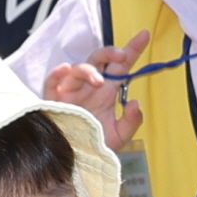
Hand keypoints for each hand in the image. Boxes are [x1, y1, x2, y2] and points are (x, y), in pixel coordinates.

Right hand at [43, 29, 146, 150]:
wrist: (75, 160)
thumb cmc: (95, 145)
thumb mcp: (120, 135)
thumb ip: (132, 120)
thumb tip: (134, 102)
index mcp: (107, 91)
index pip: (121, 66)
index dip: (133, 49)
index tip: (144, 35)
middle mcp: (89, 86)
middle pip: (99, 59)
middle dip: (110, 52)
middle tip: (121, 56)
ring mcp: (71, 91)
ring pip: (78, 68)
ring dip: (89, 70)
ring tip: (98, 81)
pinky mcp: (54, 100)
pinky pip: (52, 81)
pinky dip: (57, 74)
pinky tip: (64, 70)